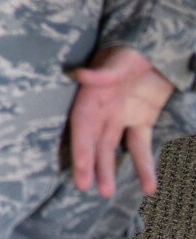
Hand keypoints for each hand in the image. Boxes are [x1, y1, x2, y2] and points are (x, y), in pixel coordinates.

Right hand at [66, 45, 174, 197]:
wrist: (158, 45)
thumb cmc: (135, 49)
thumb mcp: (121, 58)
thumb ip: (104, 71)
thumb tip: (80, 76)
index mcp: (94, 94)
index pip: (83, 124)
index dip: (81, 147)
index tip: (80, 170)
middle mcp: (104, 108)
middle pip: (93, 141)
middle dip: (89, 164)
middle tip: (85, 188)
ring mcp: (122, 115)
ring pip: (112, 147)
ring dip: (109, 169)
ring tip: (107, 193)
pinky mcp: (142, 119)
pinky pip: (140, 145)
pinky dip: (143, 165)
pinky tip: (149, 186)